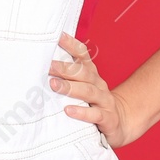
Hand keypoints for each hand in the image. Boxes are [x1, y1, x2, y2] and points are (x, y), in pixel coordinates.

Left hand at [50, 32, 141, 146]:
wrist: (118, 122)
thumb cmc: (92, 102)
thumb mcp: (82, 86)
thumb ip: (66, 75)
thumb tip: (40, 63)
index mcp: (91, 74)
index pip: (83, 55)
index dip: (71, 45)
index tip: (58, 36)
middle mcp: (99, 84)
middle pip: (83, 73)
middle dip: (65, 68)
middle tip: (48, 66)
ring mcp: (105, 101)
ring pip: (89, 91)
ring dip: (70, 88)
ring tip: (54, 85)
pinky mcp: (108, 119)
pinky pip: (96, 114)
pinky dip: (82, 113)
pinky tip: (68, 110)